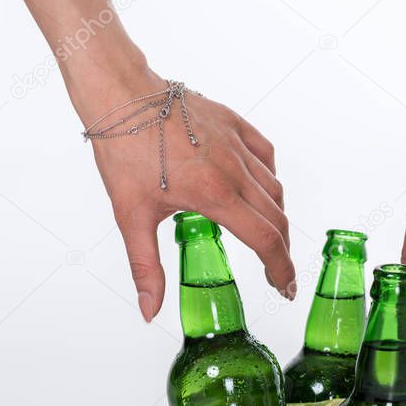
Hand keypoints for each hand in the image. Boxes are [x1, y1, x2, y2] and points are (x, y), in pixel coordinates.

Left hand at [80, 69, 293, 321]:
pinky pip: (265, 155)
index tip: (285, 287)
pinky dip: (270, 177)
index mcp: (215, 195)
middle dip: (283, 251)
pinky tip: (260, 188)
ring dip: (278, 217)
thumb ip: (146, 268)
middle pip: (277, 218)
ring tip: (270, 237)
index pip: (265, 240)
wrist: (121, 95)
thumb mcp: (132, 217)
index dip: (280, 269)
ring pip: (273, 188)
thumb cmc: (124, 150)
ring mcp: (236, 145)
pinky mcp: (233, 124)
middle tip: (278, 273)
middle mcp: (234, 170)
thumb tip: (149, 310)